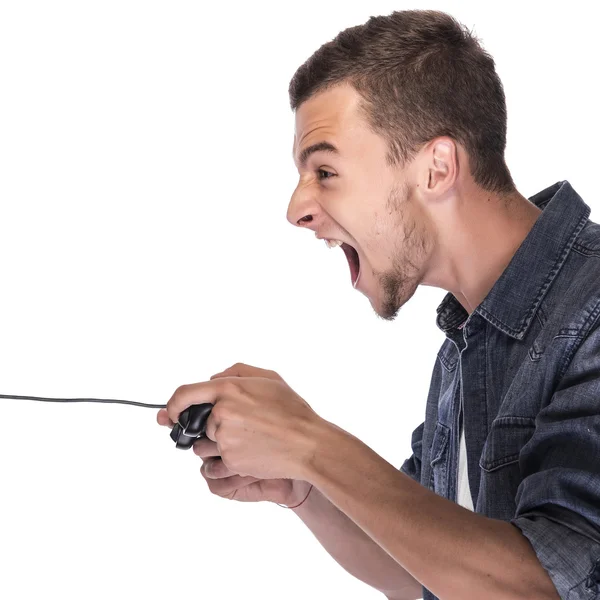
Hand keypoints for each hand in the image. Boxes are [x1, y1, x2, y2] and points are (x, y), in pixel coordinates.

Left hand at [157, 363, 315, 505]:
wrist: (307, 443)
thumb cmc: (291, 410)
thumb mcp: (268, 378)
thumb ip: (236, 371)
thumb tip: (212, 379)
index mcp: (229, 388)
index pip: (184, 394)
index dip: (173, 404)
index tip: (171, 412)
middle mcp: (222, 413)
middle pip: (197, 422)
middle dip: (208, 425)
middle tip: (236, 426)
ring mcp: (224, 439)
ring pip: (205, 443)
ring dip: (217, 443)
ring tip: (248, 439)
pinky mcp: (230, 461)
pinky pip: (217, 461)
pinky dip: (229, 457)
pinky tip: (252, 451)